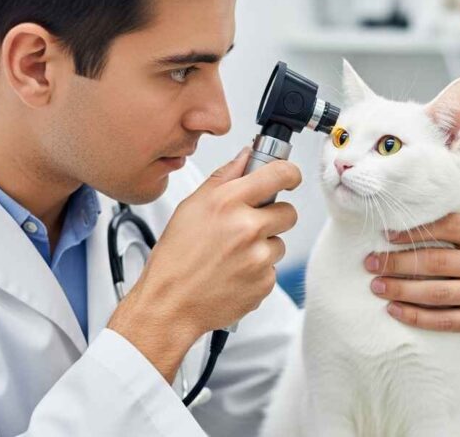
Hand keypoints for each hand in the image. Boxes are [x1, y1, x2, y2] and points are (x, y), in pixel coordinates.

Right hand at [108, 147, 300, 380]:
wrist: (169, 305)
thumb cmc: (176, 256)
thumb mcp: (192, 207)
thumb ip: (224, 177)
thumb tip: (248, 155)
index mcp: (228, 202)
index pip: (278, 174)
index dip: (289, 173)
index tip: (289, 177)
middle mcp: (247, 227)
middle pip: (288, 212)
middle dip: (273, 217)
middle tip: (248, 228)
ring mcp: (258, 257)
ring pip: (280, 243)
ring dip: (263, 247)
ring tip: (232, 256)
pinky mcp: (265, 282)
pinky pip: (272, 269)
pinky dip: (258, 271)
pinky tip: (234, 273)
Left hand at [364, 213, 459, 350]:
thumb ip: (447, 226)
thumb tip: (399, 215)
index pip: (447, 226)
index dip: (414, 231)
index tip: (385, 235)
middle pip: (437, 262)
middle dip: (397, 262)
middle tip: (371, 263)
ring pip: (437, 294)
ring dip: (401, 290)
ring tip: (377, 286)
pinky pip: (443, 321)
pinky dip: (414, 316)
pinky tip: (393, 310)